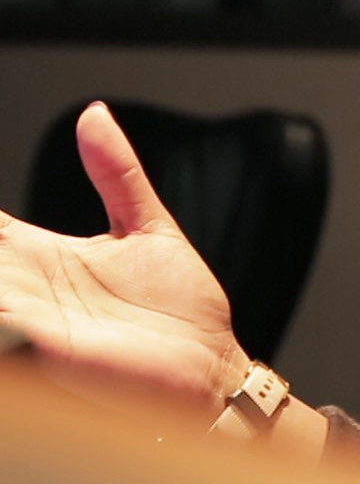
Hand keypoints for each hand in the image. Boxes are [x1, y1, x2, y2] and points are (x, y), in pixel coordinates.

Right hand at [0, 103, 248, 416]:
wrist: (213, 369)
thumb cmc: (180, 308)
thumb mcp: (145, 226)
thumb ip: (116, 173)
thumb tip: (93, 113)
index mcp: (41, 257)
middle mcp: (26, 289)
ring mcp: (33, 321)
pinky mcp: (51, 351)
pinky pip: (7, 330)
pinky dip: (2, 315)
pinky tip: (4, 304)